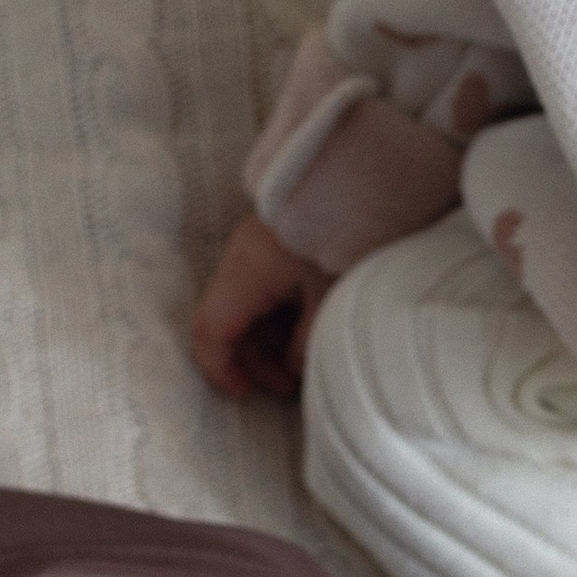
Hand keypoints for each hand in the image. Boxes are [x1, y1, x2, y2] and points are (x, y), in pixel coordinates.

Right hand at [192, 213, 332, 398]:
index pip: (211, 330)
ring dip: (269, 341)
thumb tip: (293, 367)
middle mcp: (242, 261)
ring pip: (247, 309)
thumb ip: (307, 341)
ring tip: (302, 364)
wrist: (366, 182)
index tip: (245, 393)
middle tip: (289, 385)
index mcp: (247, 274)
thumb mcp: (330, 299)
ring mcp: (257, 251)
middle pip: (228, 323)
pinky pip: (264, 292)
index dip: (221, 369)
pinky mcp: (275, 246)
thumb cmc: (347, 237)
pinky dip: (278, 318)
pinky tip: (306, 333)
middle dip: (254, 360)